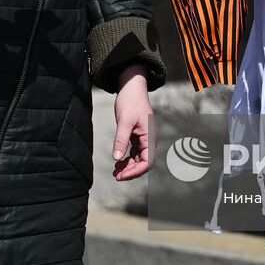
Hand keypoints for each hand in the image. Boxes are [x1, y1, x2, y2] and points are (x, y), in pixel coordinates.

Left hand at [112, 65, 154, 181]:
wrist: (131, 87)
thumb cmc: (130, 101)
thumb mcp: (124, 121)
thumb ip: (121, 140)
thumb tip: (117, 158)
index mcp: (150, 137)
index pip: (148, 162)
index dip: (136, 172)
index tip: (122, 176)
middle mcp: (149, 140)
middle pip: (144, 163)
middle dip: (131, 171)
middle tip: (116, 176)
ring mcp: (143, 138)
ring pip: (138, 159)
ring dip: (128, 167)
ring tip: (115, 172)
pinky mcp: (136, 136)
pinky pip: (134, 153)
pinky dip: (126, 159)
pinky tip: (117, 162)